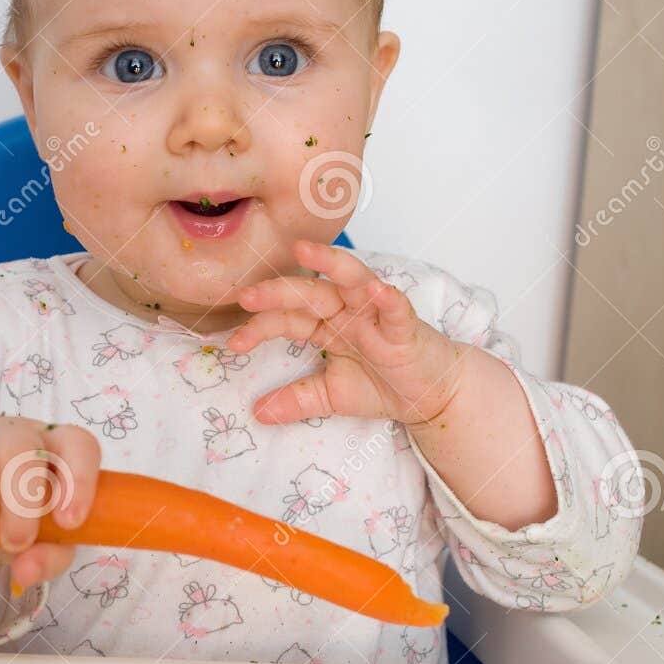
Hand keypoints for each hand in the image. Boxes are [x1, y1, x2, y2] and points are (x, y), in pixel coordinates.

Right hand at [0, 416, 101, 591]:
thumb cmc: (12, 523)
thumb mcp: (42, 544)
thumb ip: (47, 556)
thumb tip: (26, 571)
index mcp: (52, 446)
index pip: (77, 444)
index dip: (79, 479)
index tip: (69, 522)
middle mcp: (10, 432)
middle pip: (19, 450)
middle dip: (19, 506)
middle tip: (14, 544)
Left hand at [226, 239, 464, 426]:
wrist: (431, 395)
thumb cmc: (384, 384)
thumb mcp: (331, 395)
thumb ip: (296, 400)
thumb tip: (258, 412)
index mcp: (327, 324)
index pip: (287, 318)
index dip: (260, 327)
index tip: (233, 343)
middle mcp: (348, 311)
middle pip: (310, 293)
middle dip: (279, 292)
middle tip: (247, 295)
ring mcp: (376, 314)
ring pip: (352, 280)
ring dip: (332, 264)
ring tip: (306, 251)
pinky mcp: (405, 326)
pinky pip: (395, 308)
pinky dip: (386, 298)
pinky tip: (375, 290)